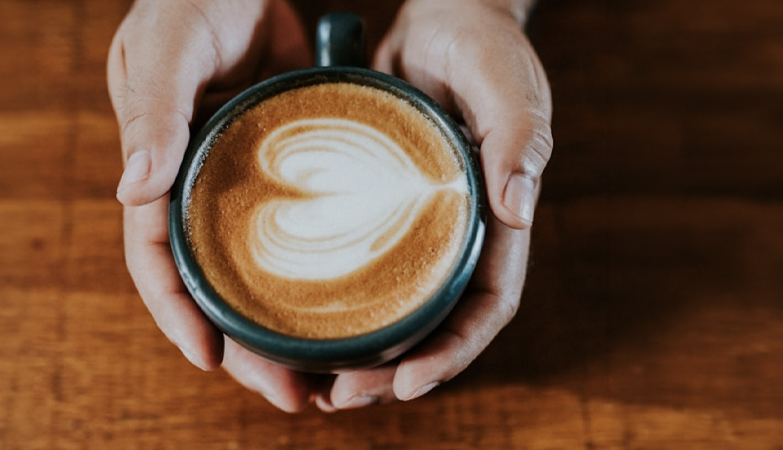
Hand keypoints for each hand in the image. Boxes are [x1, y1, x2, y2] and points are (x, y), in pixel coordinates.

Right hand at [107, 0, 315, 411]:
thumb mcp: (165, 49)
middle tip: (290, 391)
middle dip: (245, 343)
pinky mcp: (289, 172)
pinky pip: (305, 234)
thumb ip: (152, 114)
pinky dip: (321, 276)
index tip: (209, 356)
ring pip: (262, 273)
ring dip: (287, 326)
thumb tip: (133, 193)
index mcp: (161, 172)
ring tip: (323, 375)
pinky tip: (354, 308)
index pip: (158, 258)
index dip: (176, 312)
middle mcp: (202, 190)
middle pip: (217, 284)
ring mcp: (246, 186)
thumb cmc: (190, 0)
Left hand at [313, 0, 552, 409]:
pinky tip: (299, 319)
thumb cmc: (483, 46)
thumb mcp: (505, 83)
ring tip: (321, 380)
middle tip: (348, 394)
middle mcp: (458, 232)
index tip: (413, 381)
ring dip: (365, 349)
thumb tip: (518, 211)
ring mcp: (416, 225)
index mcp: (497, 218)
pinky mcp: (378, 208)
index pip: (487, 304)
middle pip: (436, 322)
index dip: (456, 350)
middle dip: (400, 367)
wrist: (442, 19)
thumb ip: (520, 139)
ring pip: (396, 305)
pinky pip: (361, 265)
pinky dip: (338, 300)